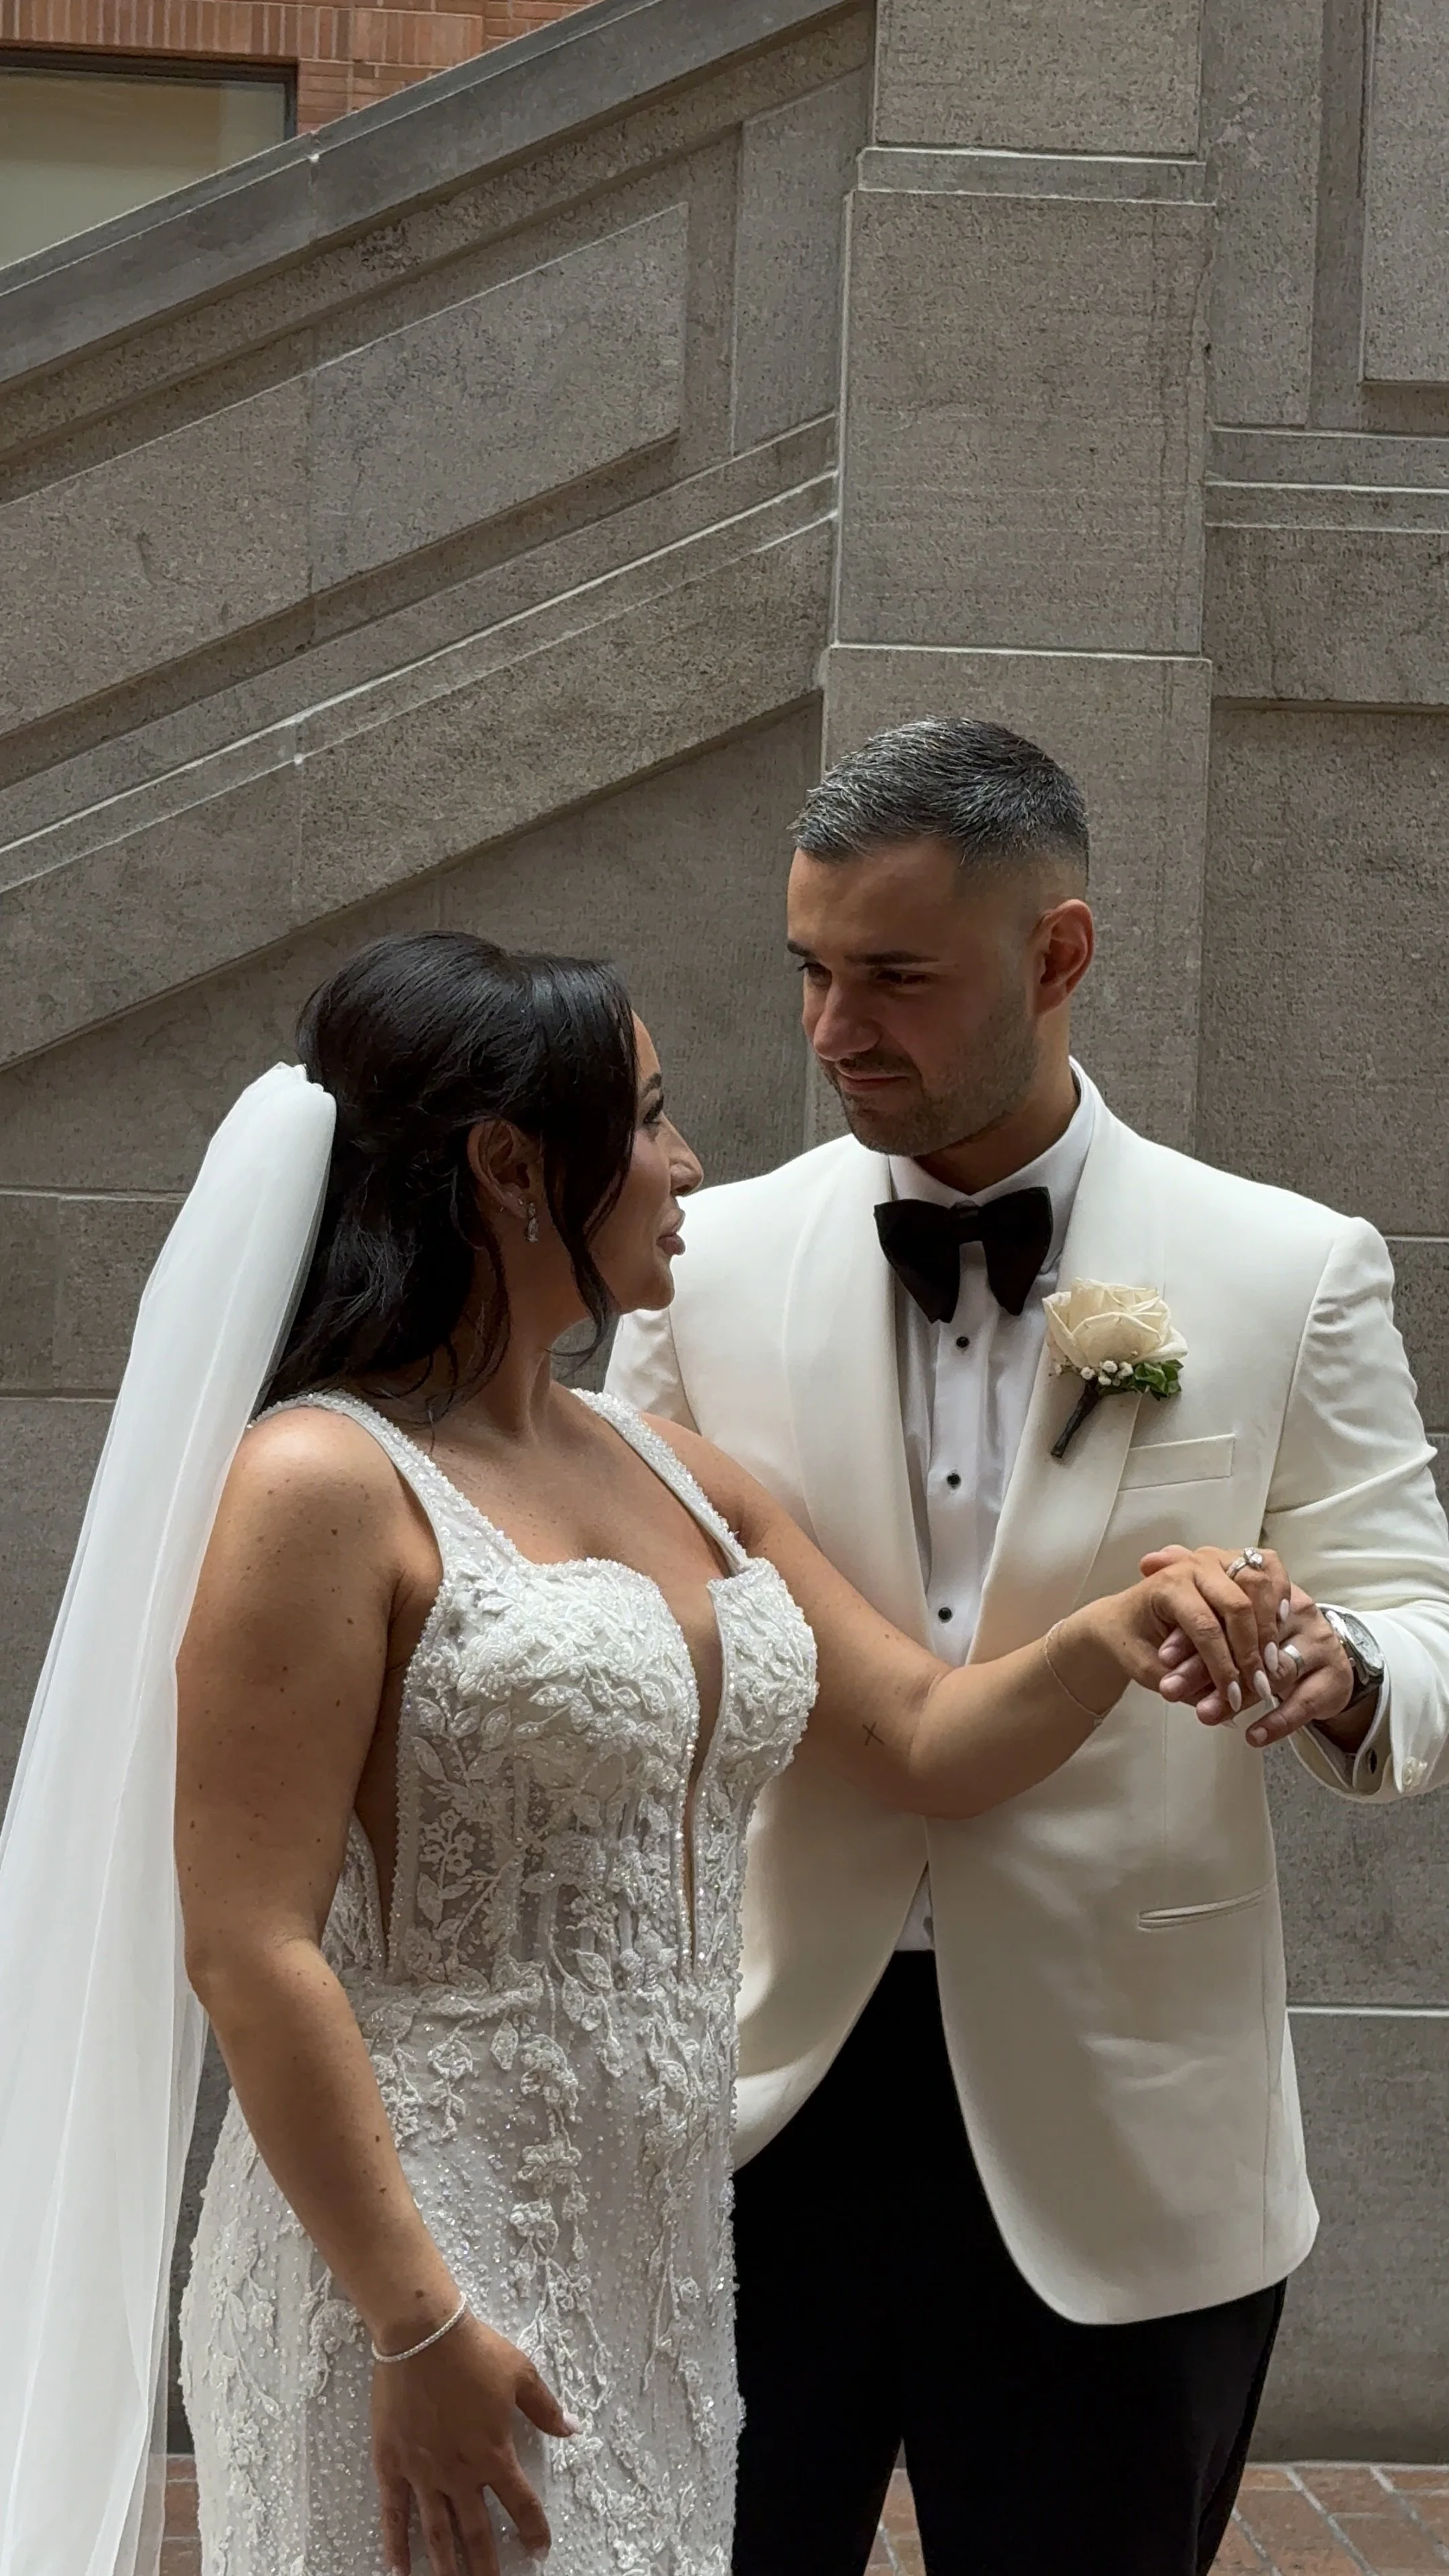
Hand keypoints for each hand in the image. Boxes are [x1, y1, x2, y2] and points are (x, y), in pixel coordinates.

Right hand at [372, 2306, 574, 2574]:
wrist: (421, 2334)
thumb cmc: (473, 2350)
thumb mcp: (521, 2374)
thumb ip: (546, 2409)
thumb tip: (573, 2429)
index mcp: (493, 2453)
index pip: (520, 2504)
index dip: (533, 2530)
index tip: (540, 2551)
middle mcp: (459, 2473)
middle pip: (476, 2533)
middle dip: (487, 2567)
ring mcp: (423, 2472)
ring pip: (437, 2533)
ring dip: (447, 2568)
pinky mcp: (392, 2464)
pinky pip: (393, 2513)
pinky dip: (395, 2545)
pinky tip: (398, 2571)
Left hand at [1081, 1545, 1286, 1711]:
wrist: (1121, 1619)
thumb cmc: (1135, 1643)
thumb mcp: (1146, 1667)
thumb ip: (1183, 1681)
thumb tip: (1224, 1701)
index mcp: (1167, 1583)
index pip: (1204, 1626)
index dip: (1221, 1665)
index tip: (1232, 1697)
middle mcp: (1195, 1563)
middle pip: (1237, 1603)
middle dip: (1250, 1649)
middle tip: (1259, 1686)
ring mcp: (1219, 1558)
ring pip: (1258, 1581)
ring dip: (1269, 1625)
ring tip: (1271, 1665)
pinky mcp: (1238, 1560)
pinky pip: (1269, 1568)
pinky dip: (1278, 1594)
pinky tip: (1281, 1623)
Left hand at [1146, 1561, 1362, 1749]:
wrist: (1321, 1649)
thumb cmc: (1255, 1625)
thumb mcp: (1220, 1596)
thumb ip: (1185, 1572)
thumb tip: (1147, 1560)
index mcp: (1267, 1581)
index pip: (1228, 1602)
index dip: (1194, 1631)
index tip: (1163, 1657)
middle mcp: (1297, 1604)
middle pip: (1249, 1634)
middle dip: (1207, 1665)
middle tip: (1172, 1690)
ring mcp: (1318, 1638)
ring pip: (1275, 1669)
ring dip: (1238, 1696)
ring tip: (1204, 1714)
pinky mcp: (1333, 1672)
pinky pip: (1305, 1700)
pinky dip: (1278, 1721)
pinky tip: (1254, 1736)